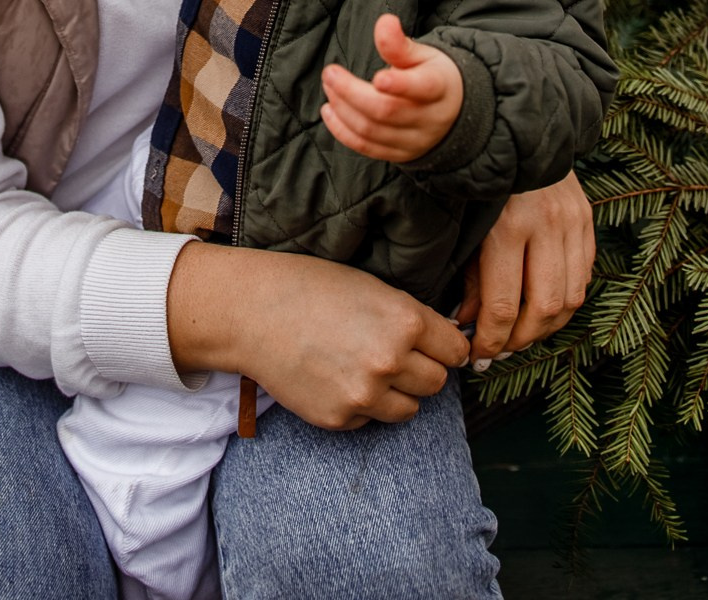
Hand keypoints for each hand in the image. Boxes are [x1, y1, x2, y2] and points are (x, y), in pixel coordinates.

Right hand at [167, 240, 468, 430]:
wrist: (252, 311)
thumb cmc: (309, 287)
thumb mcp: (370, 287)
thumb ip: (408, 317)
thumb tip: (444, 340)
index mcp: (404, 320)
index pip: (455, 349)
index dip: (446, 346)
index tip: (436, 346)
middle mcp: (391, 361)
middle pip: (437, 382)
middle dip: (422, 369)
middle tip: (394, 355)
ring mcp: (366, 394)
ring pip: (410, 408)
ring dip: (397, 393)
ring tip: (365, 368)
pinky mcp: (341, 418)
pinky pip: (370, 420)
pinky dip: (361, 405)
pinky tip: (336, 378)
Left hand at [319, 14, 463, 162]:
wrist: (453, 112)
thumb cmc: (432, 75)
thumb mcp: (423, 55)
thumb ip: (400, 43)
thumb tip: (384, 22)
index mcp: (439, 88)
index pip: (422, 88)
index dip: (400, 85)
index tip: (377, 77)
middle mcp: (428, 119)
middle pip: (387, 111)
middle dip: (352, 93)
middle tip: (329, 73)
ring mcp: (414, 140)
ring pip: (372, 131)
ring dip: (343, 108)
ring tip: (329, 86)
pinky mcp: (399, 154)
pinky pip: (366, 147)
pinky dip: (342, 131)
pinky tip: (329, 110)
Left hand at [455, 170, 595, 362]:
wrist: (519, 130)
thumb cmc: (479, 181)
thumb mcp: (464, 224)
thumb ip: (469, 277)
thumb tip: (468, 324)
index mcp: (506, 226)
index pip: (503, 306)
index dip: (490, 340)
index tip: (477, 356)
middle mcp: (545, 226)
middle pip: (543, 309)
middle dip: (520, 340)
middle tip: (499, 351)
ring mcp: (572, 223)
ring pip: (571, 300)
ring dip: (546, 328)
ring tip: (521, 336)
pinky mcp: (587, 221)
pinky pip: (583, 278)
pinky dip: (565, 301)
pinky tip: (543, 307)